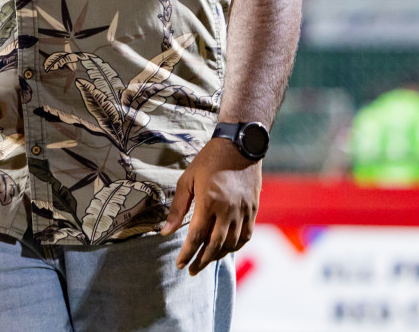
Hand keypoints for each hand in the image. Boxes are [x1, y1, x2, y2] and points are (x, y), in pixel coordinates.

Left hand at [161, 138, 260, 274]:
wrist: (240, 147)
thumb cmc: (208, 161)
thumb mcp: (186, 180)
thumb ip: (178, 209)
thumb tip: (165, 232)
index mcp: (209, 202)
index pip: (196, 236)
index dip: (187, 253)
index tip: (179, 264)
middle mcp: (228, 210)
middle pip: (215, 245)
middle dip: (201, 260)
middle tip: (191, 270)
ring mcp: (243, 212)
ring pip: (231, 243)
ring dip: (217, 256)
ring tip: (204, 261)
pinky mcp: (253, 210)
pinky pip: (245, 236)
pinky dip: (234, 247)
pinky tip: (225, 250)